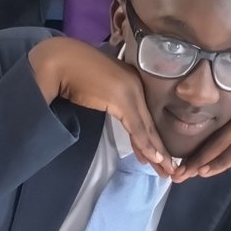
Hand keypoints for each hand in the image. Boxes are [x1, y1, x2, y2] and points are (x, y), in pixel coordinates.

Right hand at [28, 37, 169, 172]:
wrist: (59, 60)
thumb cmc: (74, 70)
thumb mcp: (99, 86)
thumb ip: (111, 97)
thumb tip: (112, 106)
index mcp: (133, 81)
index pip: (146, 116)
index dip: (152, 139)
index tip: (159, 157)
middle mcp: (137, 85)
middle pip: (150, 124)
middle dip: (160, 150)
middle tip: (170, 170)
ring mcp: (131, 92)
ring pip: (147, 128)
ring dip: (157, 152)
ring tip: (167, 170)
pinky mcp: (123, 100)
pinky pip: (137, 128)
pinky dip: (145, 145)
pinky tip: (154, 158)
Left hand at [173, 86, 230, 179]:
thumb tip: (219, 140)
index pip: (209, 124)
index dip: (193, 143)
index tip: (177, 157)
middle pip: (210, 134)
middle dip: (191, 155)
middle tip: (173, 171)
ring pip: (220, 142)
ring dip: (201, 161)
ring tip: (184, 174)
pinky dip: (220, 162)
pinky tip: (206, 171)